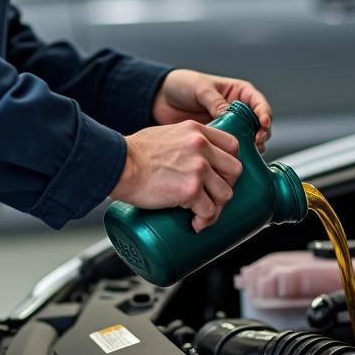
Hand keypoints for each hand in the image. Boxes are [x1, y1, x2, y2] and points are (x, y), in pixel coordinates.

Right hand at [110, 120, 243, 232]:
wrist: (119, 165)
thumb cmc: (134, 152)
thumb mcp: (166, 134)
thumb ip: (183, 142)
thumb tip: (188, 159)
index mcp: (197, 131)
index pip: (232, 145)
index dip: (229, 163)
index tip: (221, 174)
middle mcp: (201, 147)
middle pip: (234, 170)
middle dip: (225, 186)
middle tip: (212, 195)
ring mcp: (198, 168)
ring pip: (225, 193)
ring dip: (216, 207)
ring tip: (201, 213)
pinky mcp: (190, 190)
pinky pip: (209, 211)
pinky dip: (203, 220)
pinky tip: (195, 223)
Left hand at [152, 69, 272, 150]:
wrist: (161, 99)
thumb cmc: (182, 85)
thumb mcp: (200, 89)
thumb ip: (215, 102)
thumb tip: (228, 114)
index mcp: (238, 92)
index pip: (258, 103)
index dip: (265, 114)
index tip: (264, 124)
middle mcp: (237, 110)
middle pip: (258, 124)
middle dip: (261, 134)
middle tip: (257, 142)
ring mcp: (229, 125)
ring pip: (248, 138)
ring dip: (250, 146)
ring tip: (245, 152)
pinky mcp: (218, 139)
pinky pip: (230, 147)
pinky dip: (234, 154)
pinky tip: (232, 159)